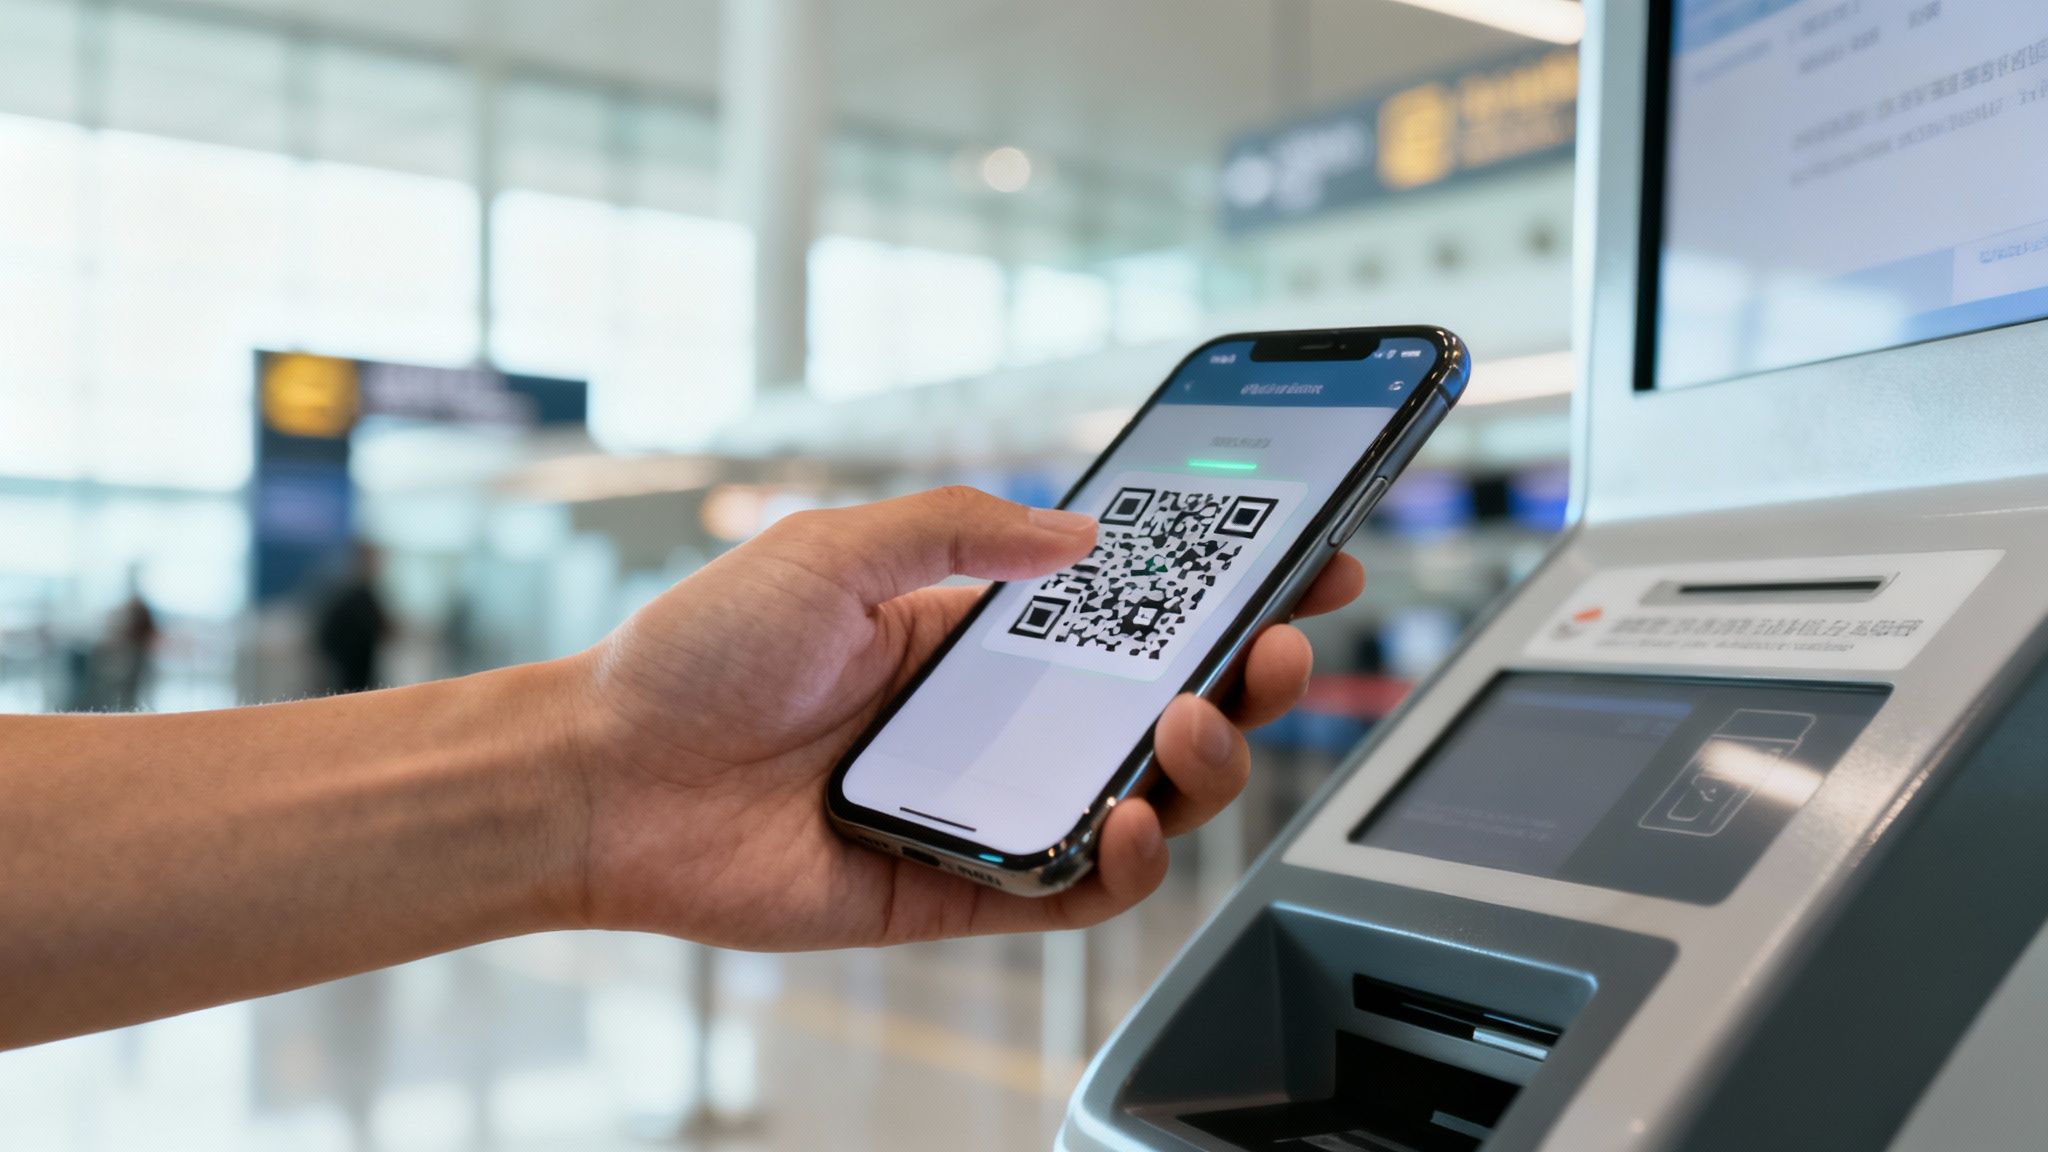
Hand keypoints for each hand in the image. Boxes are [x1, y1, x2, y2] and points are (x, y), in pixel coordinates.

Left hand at [560, 486, 1364, 948]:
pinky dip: (1124, 865)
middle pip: (1164, 705)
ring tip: (1189, 724)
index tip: (1311, 556)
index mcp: (976, 632)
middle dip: (1246, 676)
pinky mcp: (962, 889)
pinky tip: (1124, 822)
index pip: (1132, 609)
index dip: (1224, 588)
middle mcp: (998, 720)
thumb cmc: (700, 653)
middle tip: (1279, 647)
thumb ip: (959, 529)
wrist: (608, 775)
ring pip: (1142, 799)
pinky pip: (1075, 892)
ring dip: (1200, 764)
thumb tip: (1083, 533)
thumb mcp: (831, 548)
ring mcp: (989, 805)